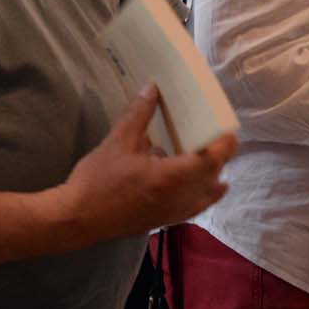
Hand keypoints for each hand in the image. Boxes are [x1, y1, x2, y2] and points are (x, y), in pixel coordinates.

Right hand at [56, 84, 236, 242]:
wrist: (76, 219)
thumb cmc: (97, 180)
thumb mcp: (117, 141)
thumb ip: (139, 113)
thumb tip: (152, 88)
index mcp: (169, 177)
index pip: (210, 161)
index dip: (225, 147)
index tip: (231, 132)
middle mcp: (177, 198)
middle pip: (212, 178)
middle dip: (220, 159)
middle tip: (221, 139)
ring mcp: (171, 214)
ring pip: (205, 196)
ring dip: (213, 178)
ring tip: (212, 159)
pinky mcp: (162, 221)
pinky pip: (193, 208)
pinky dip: (202, 195)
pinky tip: (198, 184)